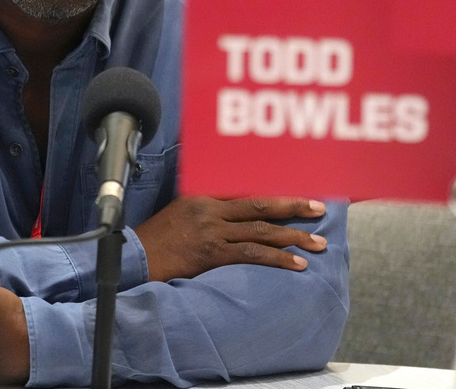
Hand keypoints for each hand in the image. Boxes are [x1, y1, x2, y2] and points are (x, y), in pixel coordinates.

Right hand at [133, 196, 328, 282]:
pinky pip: (252, 254)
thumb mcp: (179, 212)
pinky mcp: (212, 254)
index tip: (297, 194)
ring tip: (318, 244)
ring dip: (293, 237)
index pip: (246, 191)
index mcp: (203, 196)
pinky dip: (277, 259)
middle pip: (260, 204)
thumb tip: (230, 209)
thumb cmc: (156, 239)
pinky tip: (297, 265)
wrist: (136, 258)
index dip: (274, 192)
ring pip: (261, 230)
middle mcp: (211, 209)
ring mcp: (212, 231)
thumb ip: (204, 207)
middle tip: (319, 208)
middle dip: (294, 206)